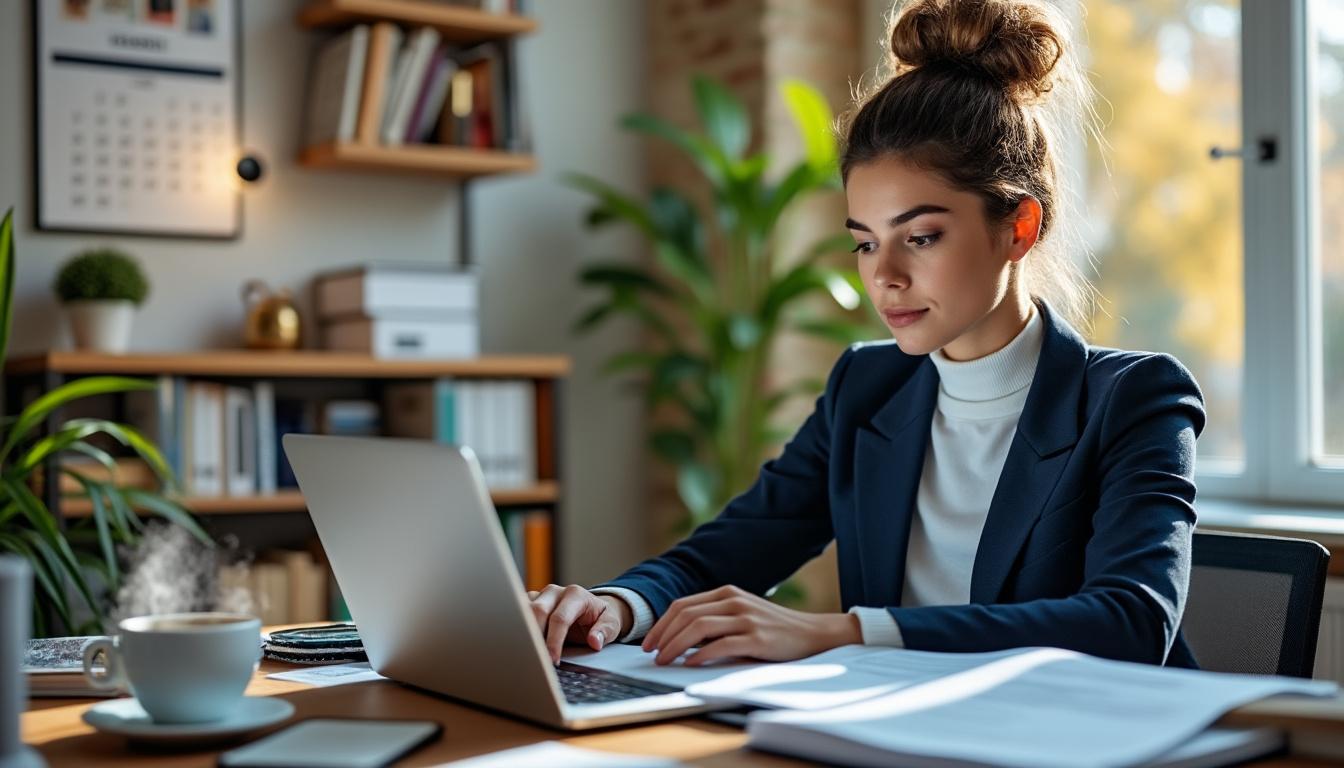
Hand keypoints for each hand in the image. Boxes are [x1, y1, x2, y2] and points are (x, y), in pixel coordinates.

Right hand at [526, 584, 631, 664]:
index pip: (560, 618)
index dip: (554, 641)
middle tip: (535, 661)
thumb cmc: (600, 617)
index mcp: (575, 595)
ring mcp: (540, 596)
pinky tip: (519, 645)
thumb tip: (595, 641)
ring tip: (525, 654)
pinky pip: (517, 613)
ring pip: (523, 611)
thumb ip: (605, 631)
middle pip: (537, 611)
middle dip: (534, 638)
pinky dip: (517, 629)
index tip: (552, 660)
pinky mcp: (530, 603)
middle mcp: (555, 592)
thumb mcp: (611, 623)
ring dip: (522, 633)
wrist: (592, 609)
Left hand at [641, 585, 860, 666]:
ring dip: (675, 645)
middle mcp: (734, 601)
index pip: (683, 605)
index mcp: (727, 593)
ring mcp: (746, 618)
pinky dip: (701, 654)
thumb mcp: (741, 616)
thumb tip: (679, 638)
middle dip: (663, 635)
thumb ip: (715, 621)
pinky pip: (720, 645)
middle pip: (686, 615)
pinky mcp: (757, 638)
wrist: (812, 634)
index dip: (661, 624)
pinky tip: (690, 664)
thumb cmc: (772, 629)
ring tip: (665, 660)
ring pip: (698, 627)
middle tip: (651, 654)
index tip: (649, 642)